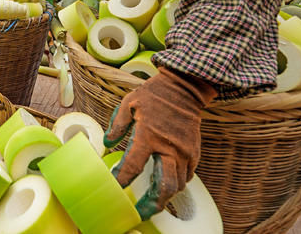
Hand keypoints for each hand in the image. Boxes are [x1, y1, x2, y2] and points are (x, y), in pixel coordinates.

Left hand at [104, 67, 216, 219]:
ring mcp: (184, 152)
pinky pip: (187, 175)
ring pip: (177, 184)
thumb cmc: (153, 95)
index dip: (123, 179)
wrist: (183, 89)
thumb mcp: (128, 104)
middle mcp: (168, 148)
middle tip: (142, 211)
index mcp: (148, 136)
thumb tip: (107, 143)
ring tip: (152, 202)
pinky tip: (165, 183)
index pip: (133, 166)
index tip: (115, 186)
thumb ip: (117, 125)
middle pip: (164, 186)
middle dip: (153, 203)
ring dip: (165, 196)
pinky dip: (176, 182)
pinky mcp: (194, 152)